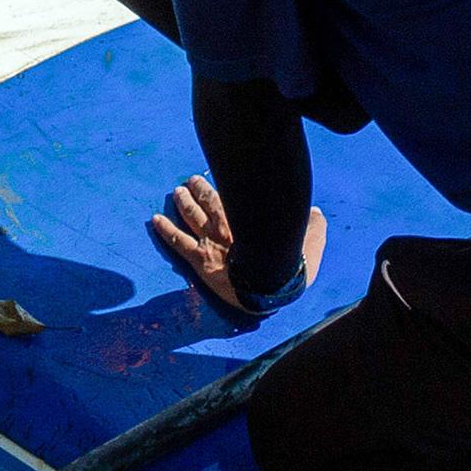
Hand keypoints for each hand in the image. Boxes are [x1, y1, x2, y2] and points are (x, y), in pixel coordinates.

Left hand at [148, 174, 325, 318]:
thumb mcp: (310, 245)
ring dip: (182, 202)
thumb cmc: (289, 269)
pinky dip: (165, 229)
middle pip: (209, 201)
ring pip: (191, 216)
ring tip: (176, 191)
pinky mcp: (200, 260)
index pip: (234, 196)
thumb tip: (316, 212)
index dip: (226, 187)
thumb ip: (313, 227)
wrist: (269, 291)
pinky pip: (177, 242)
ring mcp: (211, 242)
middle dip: (199, 189)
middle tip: (191, 180)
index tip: (220, 179)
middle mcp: (227, 225)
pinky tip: (154, 220)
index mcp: (250, 219)